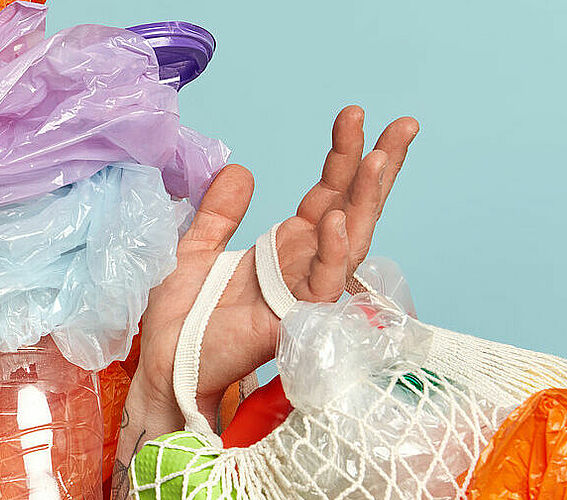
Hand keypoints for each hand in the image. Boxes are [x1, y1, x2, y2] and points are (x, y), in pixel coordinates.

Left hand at [114, 106, 416, 465]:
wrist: (163, 363)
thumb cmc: (183, 317)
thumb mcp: (196, 247)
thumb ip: (220, 211)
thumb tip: (242, 169)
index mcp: (286, 247)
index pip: (328, 193)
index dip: (342, 155)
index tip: (353, 115)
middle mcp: (303, 266)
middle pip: (352, 210)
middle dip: (379, 168)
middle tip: (403, 125)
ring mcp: (303, 294)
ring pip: (348, 243)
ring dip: (365, 200)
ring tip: (378, 159)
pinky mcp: (293, 323)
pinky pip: (321, 286)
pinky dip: (329, 252)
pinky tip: (332, 219)